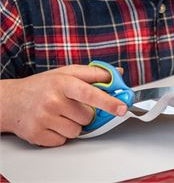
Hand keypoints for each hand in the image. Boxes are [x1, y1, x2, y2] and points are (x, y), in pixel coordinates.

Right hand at [0, 65, 127, 146]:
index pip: (91, 93)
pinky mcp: (37, 135)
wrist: (11, 101)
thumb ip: (93, 73)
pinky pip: (63, 141)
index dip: (109, 101)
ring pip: (77, 131)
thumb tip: (118, 74)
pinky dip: (60, 135)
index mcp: (63, 82)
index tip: (122, 108)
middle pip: (87, 116)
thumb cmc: (42, 86)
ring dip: (73, 125)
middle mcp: (53, 100)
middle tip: (71, 106)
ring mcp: (44, 119)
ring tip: (60, 114)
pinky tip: (52, 123)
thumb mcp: (67, 72)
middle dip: (84, 113)